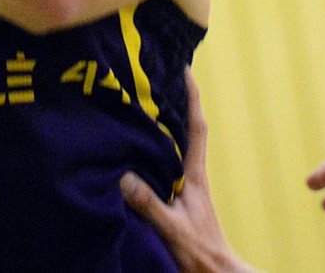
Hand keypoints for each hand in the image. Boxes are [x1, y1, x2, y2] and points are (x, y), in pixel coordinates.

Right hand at [121, 72, 261, 272]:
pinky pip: (165, 166)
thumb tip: (125, 176)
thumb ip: (151, 204)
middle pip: (186, 131)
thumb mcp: (173, 229)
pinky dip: (154, 151)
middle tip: (157, 78)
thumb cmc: (199, 254)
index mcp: (195, 177)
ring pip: (175, 148)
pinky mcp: (178, 201)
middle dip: (175, 103)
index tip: (185, 70)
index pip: (197, 130)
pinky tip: (136, 150)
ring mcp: (186, 189)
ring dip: (164, 126)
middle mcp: (192, 177)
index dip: (192, 98)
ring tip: (142, 105)